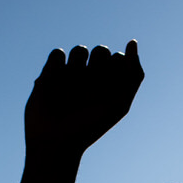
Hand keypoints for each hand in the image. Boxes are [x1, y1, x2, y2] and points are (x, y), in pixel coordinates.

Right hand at [25, 41, 144, 156]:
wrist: (56, 141)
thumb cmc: (90, 126)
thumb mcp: (120, 103)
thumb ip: (133, 73)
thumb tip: (132, 42)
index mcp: (109, 84)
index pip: (118, 59)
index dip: (115, 73)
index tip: (109, 92)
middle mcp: (90, 76)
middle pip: (101, 50)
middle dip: (98, 67)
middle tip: (90, 92)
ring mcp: (70, 73)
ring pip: (80, 49)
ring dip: (78, 68)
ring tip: (71, 91)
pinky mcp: (49, 72)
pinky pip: (58, 53)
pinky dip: (57, 65)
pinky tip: (55, 84)